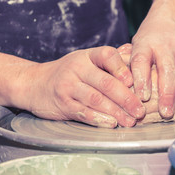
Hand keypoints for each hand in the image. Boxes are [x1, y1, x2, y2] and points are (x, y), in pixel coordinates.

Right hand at [17, 46, 144, 127]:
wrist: (34, 83)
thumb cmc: (68, 72)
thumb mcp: (86, 60)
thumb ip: (110, 59)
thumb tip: (132, 50)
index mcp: (87, 56)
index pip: (107, 55)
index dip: (122, 68)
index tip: (134, 82)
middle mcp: (77, 68)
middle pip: (105, 82)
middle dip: (126, 98)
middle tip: (140, 111)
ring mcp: (68, 86)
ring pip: (96, 99)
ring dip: (116, 111)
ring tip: (130, 121)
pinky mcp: (62, 103)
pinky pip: (83, 112)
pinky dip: (98, 118)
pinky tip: (111, 124)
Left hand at [130, 3, 174, 120]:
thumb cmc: (150, 35)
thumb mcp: (136, 42)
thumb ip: (129, 62)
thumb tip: (118, 86)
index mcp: (145, 43)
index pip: (141, 62)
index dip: (142, 79)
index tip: (143, 97)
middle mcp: (165, 45)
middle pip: (166, 71)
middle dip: (166, 94)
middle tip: (165, 114)